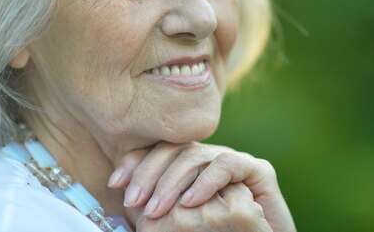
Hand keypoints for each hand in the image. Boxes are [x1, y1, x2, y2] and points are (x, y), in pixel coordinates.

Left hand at [108, 142, 295, 231]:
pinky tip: (190, 203)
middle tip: (134, 202)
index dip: (134, 162)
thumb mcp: (176, 226)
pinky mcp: (258, 171)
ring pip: (195, 156)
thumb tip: (123, 205)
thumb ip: (156, 213)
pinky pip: (227, 165)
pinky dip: (206, 182)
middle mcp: (208, 158)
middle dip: (148, 173)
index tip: (116, 184)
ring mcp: (232, 161)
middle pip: (172, 149)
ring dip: (171, 182)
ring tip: (157, 211)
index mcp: (187, 168)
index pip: (156, 152)